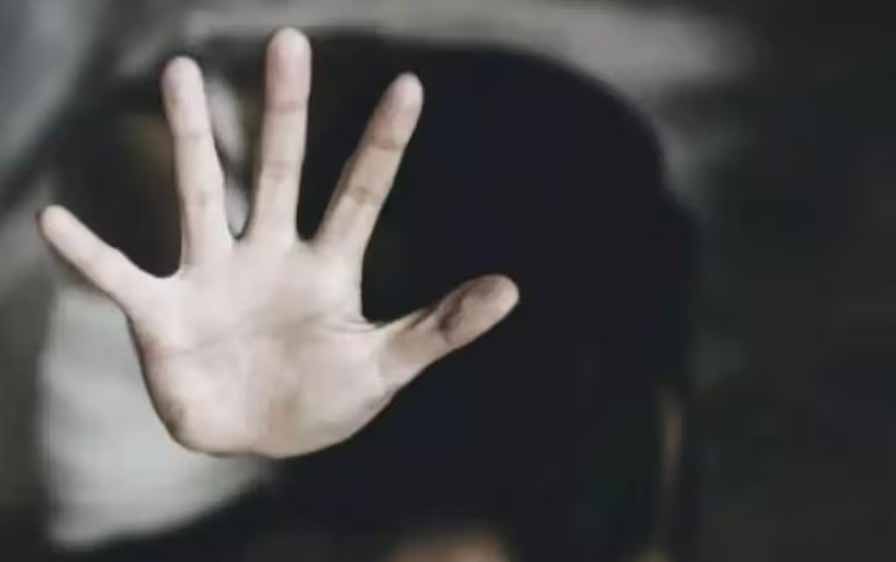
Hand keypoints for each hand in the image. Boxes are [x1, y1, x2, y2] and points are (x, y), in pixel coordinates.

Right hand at [37, 28, 518, 457]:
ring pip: (199, 193)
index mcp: (326, 266)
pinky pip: (119, 278)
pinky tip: (52, 222)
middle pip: (277, 170)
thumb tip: (513, 287)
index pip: (360, 193)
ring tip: (180, 72)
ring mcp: (212, 278)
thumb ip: (442, 326)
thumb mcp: (387, 365)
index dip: (383, 144)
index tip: (411, 86)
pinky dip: (89, 256)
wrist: (260, 441)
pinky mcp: (163, 316)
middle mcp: (267, 255)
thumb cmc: (324, 399)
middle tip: (291, 42)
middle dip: (283, 112)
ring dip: (190, 138)